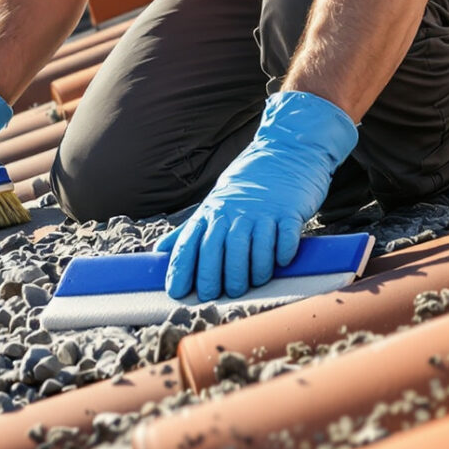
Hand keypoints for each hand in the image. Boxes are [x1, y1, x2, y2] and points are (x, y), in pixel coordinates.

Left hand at [157, 90, 356, 300]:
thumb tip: (158, 251)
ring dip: (250, 272)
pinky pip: (284, 238)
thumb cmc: (247, 186)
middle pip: (219, 249)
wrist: (286, 152)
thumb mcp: (214, 204)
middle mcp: (234, 212)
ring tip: (250, 285)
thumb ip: (189, 231)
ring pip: (251, 248)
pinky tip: (280, 263)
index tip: (177, 292)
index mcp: (212, 212)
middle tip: (217, 296)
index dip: (181, 269)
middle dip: (214, 277)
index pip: (190, 243)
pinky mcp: (289, 212)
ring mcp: (262, 212)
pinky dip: (281, 253)